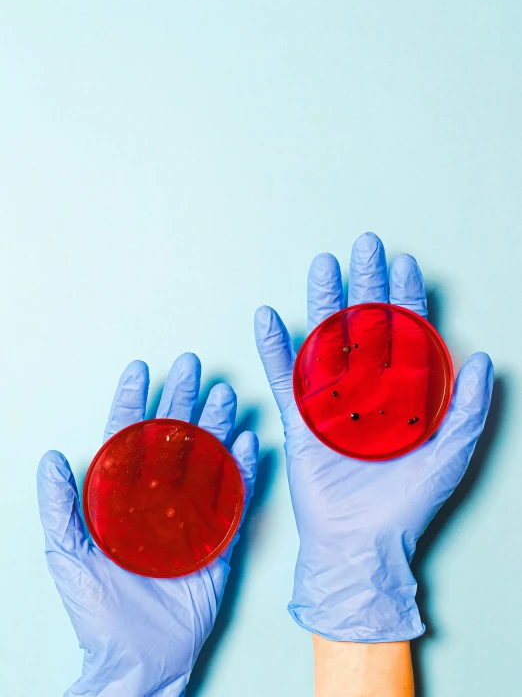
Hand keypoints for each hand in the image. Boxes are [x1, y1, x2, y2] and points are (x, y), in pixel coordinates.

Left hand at [37, 353, 257, 695]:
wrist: (138, 659)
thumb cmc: (97, 611)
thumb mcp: (67, 555)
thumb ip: (59, 506)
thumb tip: (50, 457)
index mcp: (123, 497)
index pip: (128, 438)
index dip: (133, 401)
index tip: (140, 369)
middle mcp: (158, 498)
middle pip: (172, 439)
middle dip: (181, 400)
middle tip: (193, 366)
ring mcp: (191, 515)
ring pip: (206, 459)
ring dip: (216, 426)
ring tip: (224, 395)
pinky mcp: (218, 538)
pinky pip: (233, 497)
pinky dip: (241, 469)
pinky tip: (247, 441)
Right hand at [254, 232, 492, 641]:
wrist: (363, 544)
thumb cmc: (408, 503)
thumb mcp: (451, 454)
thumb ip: (470, 407)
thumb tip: (486, 358)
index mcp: (403, 392)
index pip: (406, 333)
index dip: (406, 297)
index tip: (405, 262)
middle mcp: (366, 388)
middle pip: (365, 324)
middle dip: (366, 282)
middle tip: (365, 244)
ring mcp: (331, 400)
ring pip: (326, 339)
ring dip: (322, 302)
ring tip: (322, 266)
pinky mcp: (301, 418)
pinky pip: (285, 377)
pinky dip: (275, 348)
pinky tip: (268, 317)